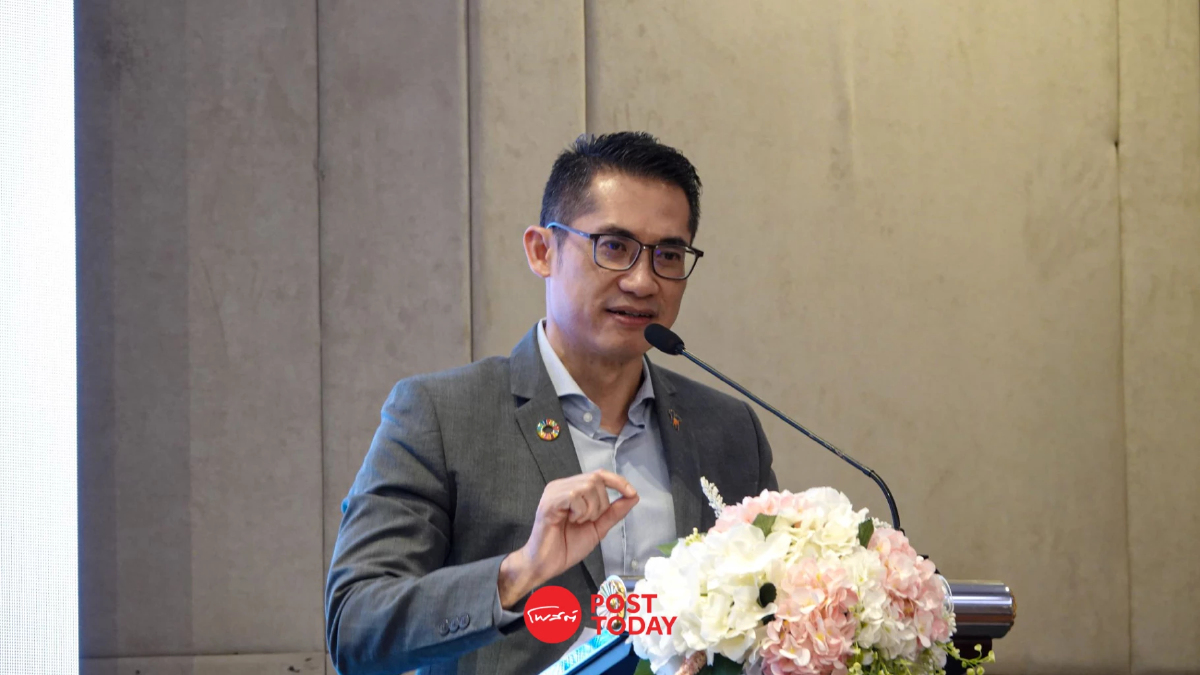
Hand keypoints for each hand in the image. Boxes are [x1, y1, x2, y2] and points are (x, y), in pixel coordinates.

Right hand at [498, 470, 637, 607]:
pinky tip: (570, 521)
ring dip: (590, 509)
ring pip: (587, 486)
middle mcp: (561, 486)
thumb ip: (614, 512)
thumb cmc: (567, 546)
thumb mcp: (598, 528)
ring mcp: (554, 492)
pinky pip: (574, 496)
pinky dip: (580, 511)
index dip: (618, 481)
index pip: (599, 474)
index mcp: (572, 489)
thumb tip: (634, 496)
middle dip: (601, 503)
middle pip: (596, 479)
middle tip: (588, 520)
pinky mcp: (548, 502)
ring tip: (578, 522)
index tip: (632, 493)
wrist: (546, 565)